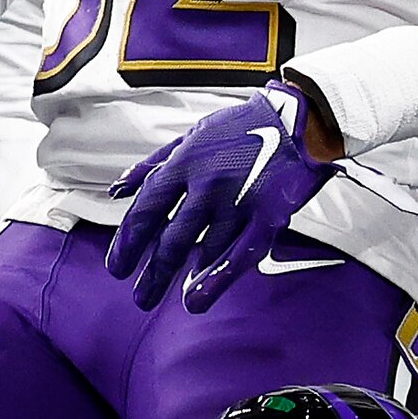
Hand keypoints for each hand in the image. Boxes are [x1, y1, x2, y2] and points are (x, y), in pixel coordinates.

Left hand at [106, 86, 338, 309]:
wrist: (299, 119)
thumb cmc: (244, 126)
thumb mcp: (190, 136)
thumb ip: (152, 165)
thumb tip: (118, 190)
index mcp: (185, 163)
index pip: (146, 210)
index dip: (127, 242)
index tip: (118, 266)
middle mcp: (208, 184)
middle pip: (172, 238)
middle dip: (152, 273)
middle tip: (141, 297)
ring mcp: (239, 201)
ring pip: (204, 249)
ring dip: (181, 279)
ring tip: (170, 299)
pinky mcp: (269, 215)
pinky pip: (240, 253)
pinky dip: (217, 279)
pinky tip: (199, 298)